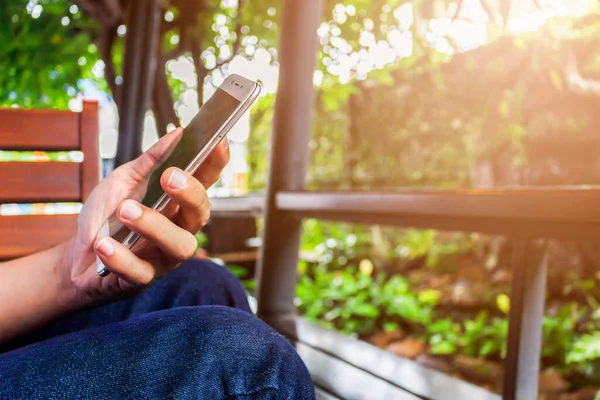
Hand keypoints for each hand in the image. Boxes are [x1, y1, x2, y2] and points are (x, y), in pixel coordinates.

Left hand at [62, 128, 229, 307]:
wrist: (76, 255)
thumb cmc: (107, 216)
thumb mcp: (123, 181)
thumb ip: (149, 161)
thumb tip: (176, 134)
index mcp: (177, 204)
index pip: (204, 183)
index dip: (215, 164)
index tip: (219, 142)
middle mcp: (179, 230)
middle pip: (201, 214)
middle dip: (190, 194)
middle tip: (170, 177)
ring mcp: (164, 257)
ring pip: (180, 246)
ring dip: (155, 226)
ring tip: (125, 211)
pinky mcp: (142, 279)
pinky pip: (141, 272)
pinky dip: (121, 257)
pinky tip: (103, 243)